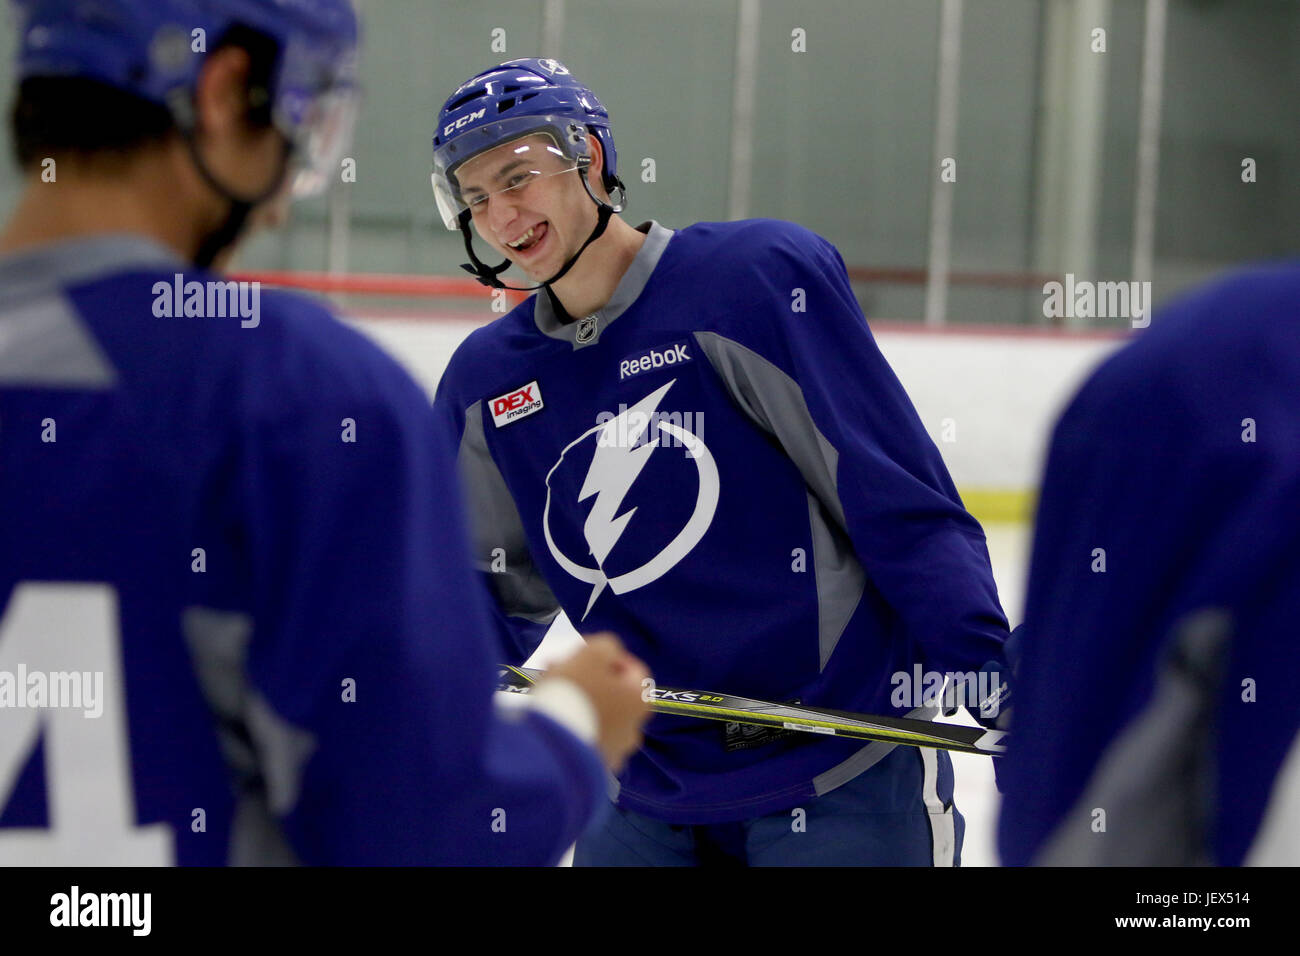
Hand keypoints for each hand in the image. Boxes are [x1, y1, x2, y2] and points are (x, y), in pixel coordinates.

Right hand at [545, 633, 650, 771]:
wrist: (551, 746)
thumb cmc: (575, 692)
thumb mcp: (592, 654)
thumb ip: (606, 646)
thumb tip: (609, 652)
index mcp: (640, 701)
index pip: (633, 669)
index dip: (608, 656)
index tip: (583, 653)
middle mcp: (634, 729)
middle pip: (613, 694)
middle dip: (588, 678)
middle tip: (560, 669)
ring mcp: (614, 753)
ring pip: (597, 716)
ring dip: (579, 701)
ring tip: (548, 691)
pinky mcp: (592, 770)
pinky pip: (585, 737)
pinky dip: (573, 725)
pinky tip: (552, 717)